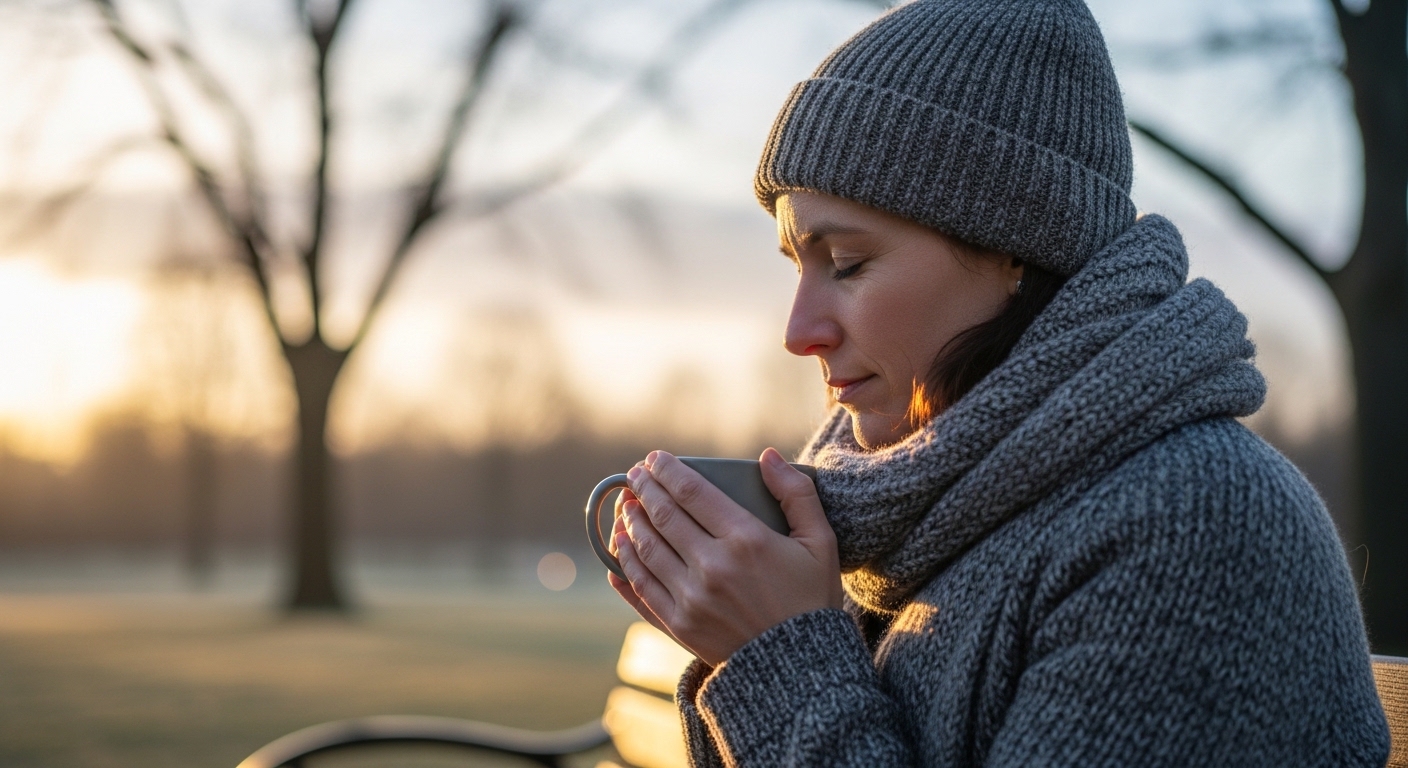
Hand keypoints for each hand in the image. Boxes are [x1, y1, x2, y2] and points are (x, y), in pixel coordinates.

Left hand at [607, 447, 841, 665]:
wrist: (800, 670)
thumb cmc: (812, 600)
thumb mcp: (820, 543)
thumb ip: (797, 494)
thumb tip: (767, 456)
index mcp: (747, 540)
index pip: (692, 492)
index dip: (668, 471)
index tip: (655, 459)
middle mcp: (713, 566)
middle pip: (664, 515)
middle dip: (643, 489)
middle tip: (634, 475)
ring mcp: (691, 598)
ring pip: (646, 549)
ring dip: (630, 522)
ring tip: (625, 505)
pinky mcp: (679, 625)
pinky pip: (641, 587)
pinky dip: (624, 564)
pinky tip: (618, 547)